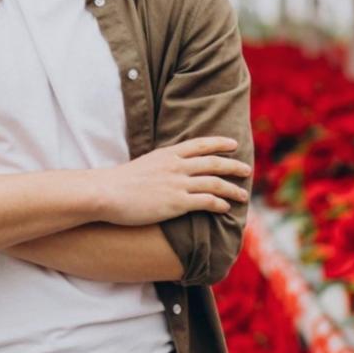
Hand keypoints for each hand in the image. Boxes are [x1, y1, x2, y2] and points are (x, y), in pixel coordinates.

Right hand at [94, 137, 250, 225]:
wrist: (106, 193)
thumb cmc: (118, 182)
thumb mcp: (143, 165)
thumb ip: (160, 165)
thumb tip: (167, 171)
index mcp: (167, 154)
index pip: (200, 144)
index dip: (219, 143)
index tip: (233, 144)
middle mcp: (176, 166)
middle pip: (213, 163)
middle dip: (233, 166)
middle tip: (247, 170)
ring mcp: (177, 184)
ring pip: (214, 183)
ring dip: (232, 189)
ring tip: (242, 195)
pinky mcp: (176, 202)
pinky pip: (206, 201)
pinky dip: (219, 204)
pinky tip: (225, 208)